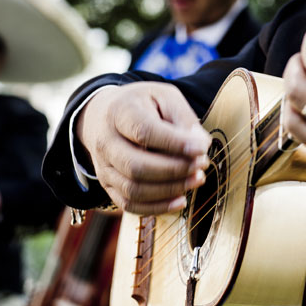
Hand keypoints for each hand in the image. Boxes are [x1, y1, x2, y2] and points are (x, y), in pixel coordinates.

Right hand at [77, 83, 210, 214]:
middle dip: (174, 170)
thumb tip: (200, 145)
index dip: (175, 143)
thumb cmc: (143, 105)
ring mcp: (104, 167)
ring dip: (170, 190)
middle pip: (136, 166)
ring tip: (196, 180)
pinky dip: (157, 207)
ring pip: (133, 189)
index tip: (201, 149)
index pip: (144, 131)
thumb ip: (183, 118)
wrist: (105, 114)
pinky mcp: (108, 185)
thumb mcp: (164, 97)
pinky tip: (181, 201)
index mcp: (120, 112)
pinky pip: (130, 205)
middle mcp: (106, 142)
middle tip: (202, 165)